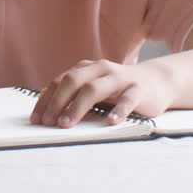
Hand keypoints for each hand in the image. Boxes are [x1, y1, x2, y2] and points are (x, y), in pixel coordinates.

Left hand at [30, 59, 176, 127]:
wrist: (157, 81)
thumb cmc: (118, 88)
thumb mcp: (94, 86)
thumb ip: (73, 92)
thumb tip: (45, 103)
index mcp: (86, 68)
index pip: (60, 82)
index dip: (46, 100)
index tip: (36, 119)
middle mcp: (101, 69)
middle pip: (73, 82)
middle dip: (57, 102)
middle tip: (48, 122)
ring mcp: (120, 78)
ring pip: (94, 89)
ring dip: (77, 107)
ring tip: (67, 124)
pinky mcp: (138, 89)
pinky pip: (127, 99)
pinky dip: (118, 110)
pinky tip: (110, 122)